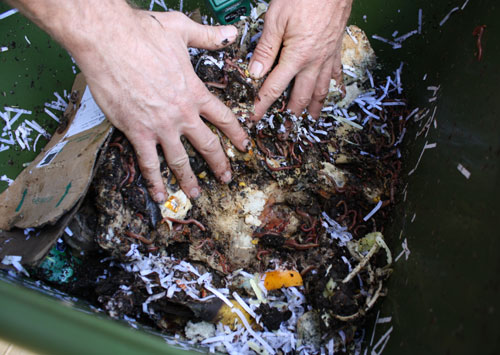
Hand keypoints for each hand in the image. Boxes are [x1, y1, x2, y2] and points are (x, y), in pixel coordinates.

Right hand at [70, 9, 248, 201]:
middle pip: (208, 145)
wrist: (108, 40)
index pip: (224, 118)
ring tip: (196, 194)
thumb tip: (230, 33)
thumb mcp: (182, 29)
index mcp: (195, 92)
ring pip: (180, 160)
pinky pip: (148, 163)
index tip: (245, 146)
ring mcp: (160, 126)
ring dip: (189, 179)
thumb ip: (208, 36)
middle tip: (226, 177)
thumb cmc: (142, 33)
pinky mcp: (137, 132)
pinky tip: (159, 194)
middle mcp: (182, 114)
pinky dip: (154, 181)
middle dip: (220, 164)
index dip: (237, 134)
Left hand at [248, 0, 351, 119]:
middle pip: (300, 96)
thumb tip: (255, 73)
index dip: (262, 105)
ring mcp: (328, 57)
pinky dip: (333, 87)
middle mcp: (314, 62)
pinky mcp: (336, 48)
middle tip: (284, 131)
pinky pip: (336, 74)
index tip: (254, 118)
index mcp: (297, 56)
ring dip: (314, 109)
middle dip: (290, 116)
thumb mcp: (276, 18)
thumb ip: (266, 48)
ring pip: (321, 90)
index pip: (274, 88)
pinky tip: (332, 94)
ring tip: (309, 122)